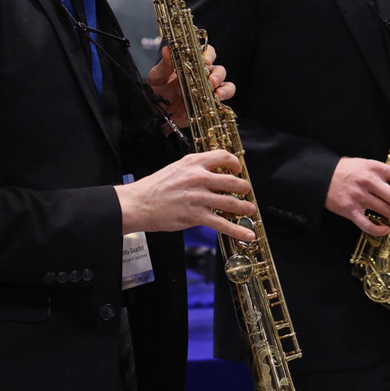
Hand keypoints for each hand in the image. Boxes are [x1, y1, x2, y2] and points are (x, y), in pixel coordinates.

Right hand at [115, 150, 255, 239]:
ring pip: (230, 202)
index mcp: (193, 163)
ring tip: (250, 210)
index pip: (222, 156)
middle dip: (244, 187)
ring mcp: (198, 197)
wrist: (139, 203)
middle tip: (247, 192)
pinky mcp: (195, 215)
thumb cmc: (155, 187)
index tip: (239, 170)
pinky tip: (247, 234)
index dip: (235, 164)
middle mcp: (198, 177)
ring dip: (244, 208)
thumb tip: (213, 175)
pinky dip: (237, 230)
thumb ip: (195, 169)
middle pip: (231, 180)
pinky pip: (222, 223)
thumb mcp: (177, 168)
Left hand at [147, 44, 235, 129]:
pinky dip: (225, 94)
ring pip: (223, 81)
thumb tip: (167, 49)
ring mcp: (206, 88)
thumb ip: (164, 65)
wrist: (156, 114)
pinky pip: (224, 96)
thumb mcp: (157, 77)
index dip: (209, 53)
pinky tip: (218, 98)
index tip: (206, 59)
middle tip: (210, 79)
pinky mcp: (210, 102)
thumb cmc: (157, 91)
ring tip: (215, 90)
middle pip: (217, 67)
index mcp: (190, 63)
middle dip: (217, 72)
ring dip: (222, 84)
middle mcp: (201, 74)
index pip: (205, 52)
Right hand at [325, 156, 389, 236]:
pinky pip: (368, 224)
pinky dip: (379, 230)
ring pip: (386, 212)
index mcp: (374, 168)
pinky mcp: (351, 210)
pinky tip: (385, 230)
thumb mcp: (364, 163)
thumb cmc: (345, 170)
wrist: (321, 176)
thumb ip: (380, 172)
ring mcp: (360, 197)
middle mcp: (369, 182)